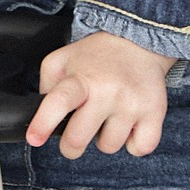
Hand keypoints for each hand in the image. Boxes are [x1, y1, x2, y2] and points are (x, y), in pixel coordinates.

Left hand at [27, 31, 176, 159]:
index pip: (59, 102)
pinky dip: (133, 144)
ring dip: (104, 139)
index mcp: (81, 78)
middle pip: (79, 138)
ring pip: (109, 147)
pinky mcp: (155, 113)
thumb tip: (41, 116)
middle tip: (74, 136)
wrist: (138, 42)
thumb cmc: (96, 56)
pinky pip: (139, 148)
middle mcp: (107, 91)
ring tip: (107, 118)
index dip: (43, 123)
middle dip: (71, 145)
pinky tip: (129, 126)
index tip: (34, 138)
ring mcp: (132, 104)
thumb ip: (47, 86)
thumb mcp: (62, 60)